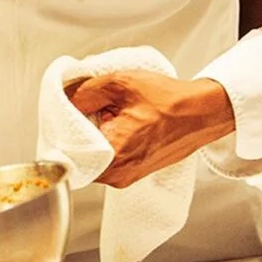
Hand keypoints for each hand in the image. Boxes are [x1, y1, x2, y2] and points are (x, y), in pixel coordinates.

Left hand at [64, 70, 235, 187]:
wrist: (201, 113)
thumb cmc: (170, 101)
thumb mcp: (121, 84)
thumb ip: (85, 93)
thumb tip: (64, 101)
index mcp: (114, 153)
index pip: (67, 154)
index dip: (60, 133)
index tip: (61, 116)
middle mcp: (118, 174)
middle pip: (77, 157)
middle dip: (76, 133)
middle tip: (85, 110)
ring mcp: (126, 177)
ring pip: (91, 160)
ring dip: (91, 138)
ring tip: (106, 116)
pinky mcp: (132, 174)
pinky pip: (105, 161)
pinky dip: (104, 143)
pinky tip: (115, 124)